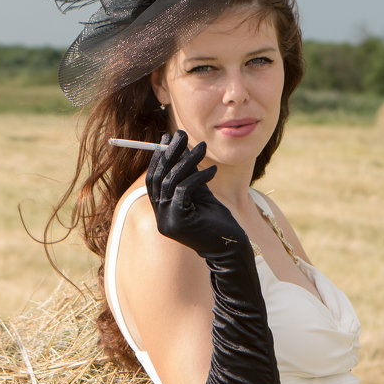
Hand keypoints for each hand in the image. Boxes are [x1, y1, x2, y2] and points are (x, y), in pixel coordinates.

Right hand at [145, 131, 247, 257]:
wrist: (229, 248)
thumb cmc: (216, 222)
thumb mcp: (201, 193)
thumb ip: (189, 175)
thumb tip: (184, 149)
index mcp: (161, 210)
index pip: (153, 179)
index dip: (160, 157)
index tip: (168, 137)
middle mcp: (160, 216)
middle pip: (157, 178)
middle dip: (169, 153)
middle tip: (180, 134)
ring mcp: (166, 221)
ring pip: (170, 182)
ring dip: (187, 161)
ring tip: (201, 147)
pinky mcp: (179, 222)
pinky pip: (183, 191)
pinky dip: (198, 177)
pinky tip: (212, 171)